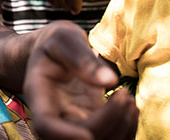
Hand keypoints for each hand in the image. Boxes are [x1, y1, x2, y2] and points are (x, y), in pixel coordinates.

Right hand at [23, 21, 137, 139]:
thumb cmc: (56, 41)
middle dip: (106, 124)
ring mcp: (73, 122)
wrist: (55, 51)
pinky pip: (108, 137)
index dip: (65, 136)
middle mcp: (54, 115)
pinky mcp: (91, 123)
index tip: (88, 135)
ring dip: (120, 129)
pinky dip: (125, 129)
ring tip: (128, 99)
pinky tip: (130, 106)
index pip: (45, 126)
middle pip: (77, 139)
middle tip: (124, 95)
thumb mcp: (64, 40)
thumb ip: (82, 58)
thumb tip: (110, 81)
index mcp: (39, 95)